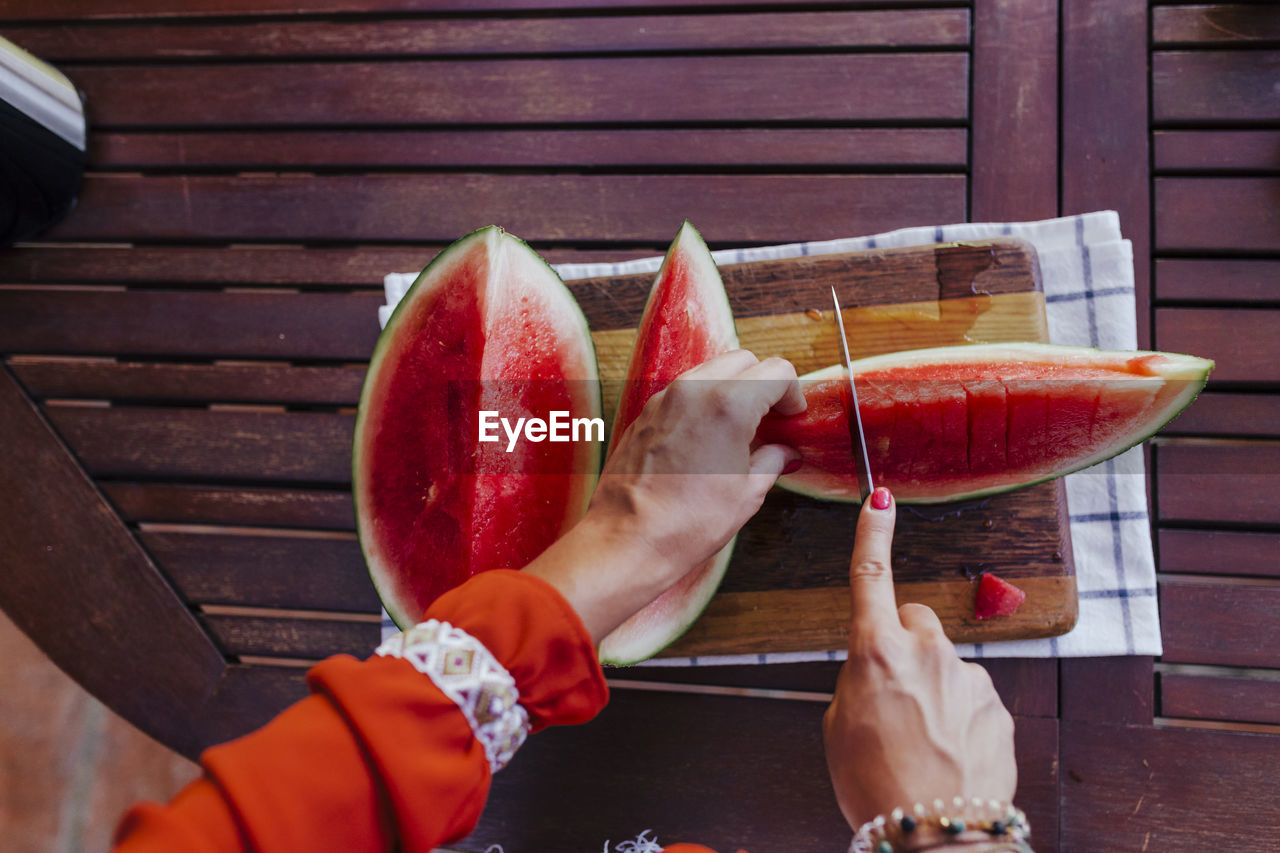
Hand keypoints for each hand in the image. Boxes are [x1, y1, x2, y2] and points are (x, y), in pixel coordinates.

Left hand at [525, 350, 804, 642]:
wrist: (628, 540)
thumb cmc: (686, 523)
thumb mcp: (746, 494)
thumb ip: (771, 461)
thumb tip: (783, 452)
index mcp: (728, 404)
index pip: (776, 372)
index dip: (792, 394)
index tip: (792, 417)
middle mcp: (694, 390)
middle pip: (744, 361)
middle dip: (763, 384)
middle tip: (771, 419)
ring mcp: (664, 398)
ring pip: (711, 370)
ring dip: (732, 389)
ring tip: (740, 430)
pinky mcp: (645, 413)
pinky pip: (684, 391)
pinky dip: (703, 401)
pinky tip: (708, 438)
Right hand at [822, 489, 1016, 830]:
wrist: (937, 837)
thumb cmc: (877, 788)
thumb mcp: (838, 728)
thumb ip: (858, 683)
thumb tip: (877, 673)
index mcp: (876, 652)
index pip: (870, 575)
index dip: (872, 532)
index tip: (879, 499)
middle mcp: (928, 653)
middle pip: (913, 622)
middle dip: (903, 645)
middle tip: (890, 697)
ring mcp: (969, 678)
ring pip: (945, 665)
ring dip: (933, 691)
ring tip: (919, 743)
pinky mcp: (998, 706)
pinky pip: (971, 697)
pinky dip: (959, 718)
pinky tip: (947, 754)